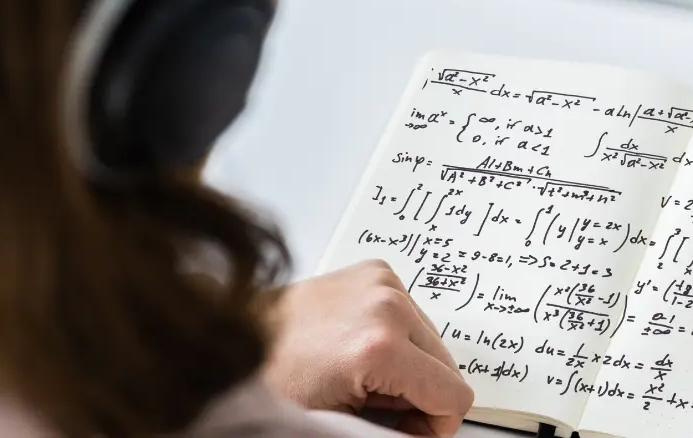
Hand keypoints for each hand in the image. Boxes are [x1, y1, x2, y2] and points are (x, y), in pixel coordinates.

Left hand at [262, 260, 474, 434]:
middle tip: (377, 406)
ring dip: (410, 363)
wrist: (238, 335)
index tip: (407, 429)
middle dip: (421, 393)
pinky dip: (397, 335)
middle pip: (447, 365)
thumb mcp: (340, 421)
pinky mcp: (376, 271)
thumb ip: (395, 432)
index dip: (436, 424)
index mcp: (381, 346)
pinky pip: (412, 314)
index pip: (454, 394)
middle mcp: (388, 305)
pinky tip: (361, 346)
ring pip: (432, 339)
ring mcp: (383, 282)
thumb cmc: (274, 380)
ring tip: (363, 373)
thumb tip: (426, 436)